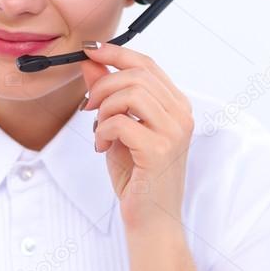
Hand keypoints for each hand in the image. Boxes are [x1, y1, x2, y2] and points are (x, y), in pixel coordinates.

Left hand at [79, 41, 193, 230]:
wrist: (152, 220)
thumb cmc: (138, 177)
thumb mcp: (119, 128)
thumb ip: (109, 96)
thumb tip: (92, 63)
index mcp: (176, 106)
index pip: (147, 65)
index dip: (116, 52)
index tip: (89, 50)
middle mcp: (181, 115)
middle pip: (136, 75)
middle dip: (102, 85)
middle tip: (88, 106)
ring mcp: (174, 132)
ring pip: (129, 94)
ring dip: (103, 109)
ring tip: (99, 131)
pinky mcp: (159, 149)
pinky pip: (121, 123)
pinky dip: (103, 132)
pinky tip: (103, 147)